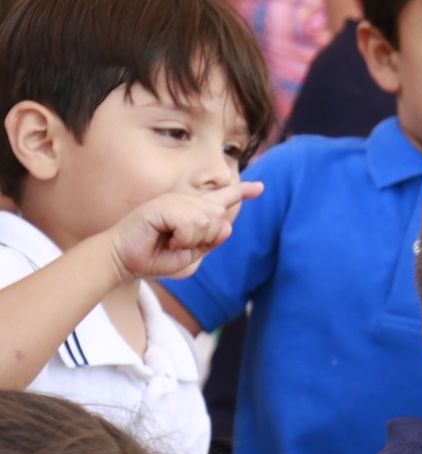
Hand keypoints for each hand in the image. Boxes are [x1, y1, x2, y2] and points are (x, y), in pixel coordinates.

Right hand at [106, 181, 262, 281]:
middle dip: (204, 238)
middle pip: (218, 217)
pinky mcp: (161, 205)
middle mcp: (184, 201)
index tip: (260, 187)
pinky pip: (190, 224)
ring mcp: (173, 200)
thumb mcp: (190, 254)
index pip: (222, 199)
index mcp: (192, 212)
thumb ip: (210, 241)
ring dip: (191, 240)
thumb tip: (227, 226)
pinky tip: (165, 239)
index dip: (242, 193)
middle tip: (177, 244)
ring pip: (207, 220)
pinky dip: (182, 239)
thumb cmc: (154, 257)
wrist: (124, 261)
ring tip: (169, 241)